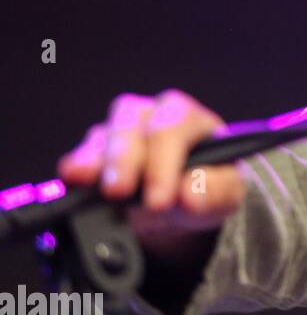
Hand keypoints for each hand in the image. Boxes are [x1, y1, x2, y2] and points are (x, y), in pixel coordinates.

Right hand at [57, 90, 244, 261]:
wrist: (190, 199)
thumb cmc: (211, 184)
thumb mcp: (227, 191)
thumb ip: (215, 190)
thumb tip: (190, 193)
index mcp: (189, 117)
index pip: (172, 129)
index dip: (163, 163)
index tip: (159, 199)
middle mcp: (151, 116)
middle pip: (131, 124)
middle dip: (124, 158)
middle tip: (120, 192)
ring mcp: (121, 131)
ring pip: (103, 134)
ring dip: (96, 160)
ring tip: (90, 183)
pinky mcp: (98, 151)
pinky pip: (83, 153)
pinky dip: (77, 166)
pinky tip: (72, 178)